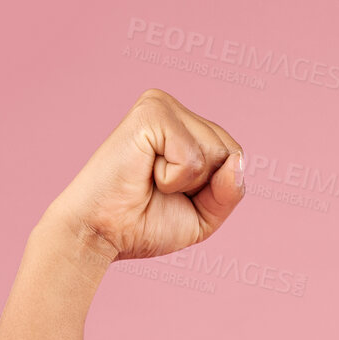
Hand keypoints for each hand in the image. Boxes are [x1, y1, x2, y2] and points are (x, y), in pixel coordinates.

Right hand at [39, 87, 244, 264]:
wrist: (101, 233)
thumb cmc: (145, 224)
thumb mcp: (205, 215)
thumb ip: (230, 191)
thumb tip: (237, 160)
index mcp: (186, 127)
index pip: (234, 156)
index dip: (214, 190)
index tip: (175, 195)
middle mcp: (174, 110)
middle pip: (230, 151)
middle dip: (203, 186)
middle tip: (160, 189)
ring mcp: (161, 106)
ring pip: (216, 152)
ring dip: (187, 182)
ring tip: (150, 179)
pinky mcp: (149, 114)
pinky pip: (194, 156)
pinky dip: (174, 179)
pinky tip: (145, 173)